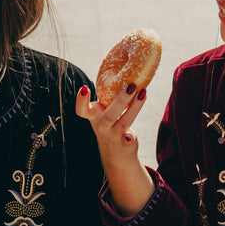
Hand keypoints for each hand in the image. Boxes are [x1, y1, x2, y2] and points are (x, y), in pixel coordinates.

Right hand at [75, 83, 154, 216]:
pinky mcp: (124, 143)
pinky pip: (128, 138)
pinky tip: (133, 134)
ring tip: (143, 93)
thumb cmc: (111, 124)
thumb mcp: (106, 111)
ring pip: (123, 122)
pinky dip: (130, 136)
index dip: (81, 100)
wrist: (116, 154)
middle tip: (131, 86)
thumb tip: (130, 72)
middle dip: (121, 100)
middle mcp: (101, 126)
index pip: (82, 109)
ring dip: (135, 107)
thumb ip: (112, 97)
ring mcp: (112, 136)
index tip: (84, 88)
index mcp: (93, 116)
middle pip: (109, 115)